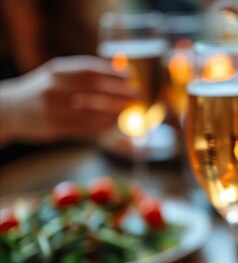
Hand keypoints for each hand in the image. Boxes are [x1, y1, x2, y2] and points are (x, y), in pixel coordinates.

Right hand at [0, 56, 136, 143]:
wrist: (8, 109)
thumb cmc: (41, 90)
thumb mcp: (56, 74)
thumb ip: (82, 73)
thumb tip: (117, 71)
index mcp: (57, 71)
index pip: (89, 70)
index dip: (112, 73)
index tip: (130, 76)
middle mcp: (55, 88)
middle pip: (94, 90)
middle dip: (119, 92)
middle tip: (137, 94)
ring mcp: (54, 109)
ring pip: (91, 111)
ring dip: (114, 111)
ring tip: (129, 109)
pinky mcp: (55, 128)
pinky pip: (84, 128)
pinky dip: (102, 125)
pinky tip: (114, 123)